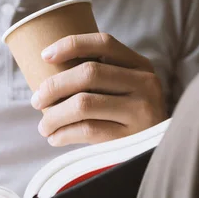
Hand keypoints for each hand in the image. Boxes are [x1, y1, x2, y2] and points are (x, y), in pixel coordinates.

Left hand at [31, 33, 167, 145]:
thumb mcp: (128, 90)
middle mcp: (145, 84)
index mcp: (141, 66)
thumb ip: (102, 78)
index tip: (44, 56)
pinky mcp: (131, 137)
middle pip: (88, 73)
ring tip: (43, 126)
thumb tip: (48, 70)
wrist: (162, 154)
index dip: (71, 44)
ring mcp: (140, 111)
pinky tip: (55, 138)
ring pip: (83, 103)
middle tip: (36, 100)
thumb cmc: (131, 119)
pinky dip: (64, 134)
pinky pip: (88, 130)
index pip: (104, 43)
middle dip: (54, 86)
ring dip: (54, 116)